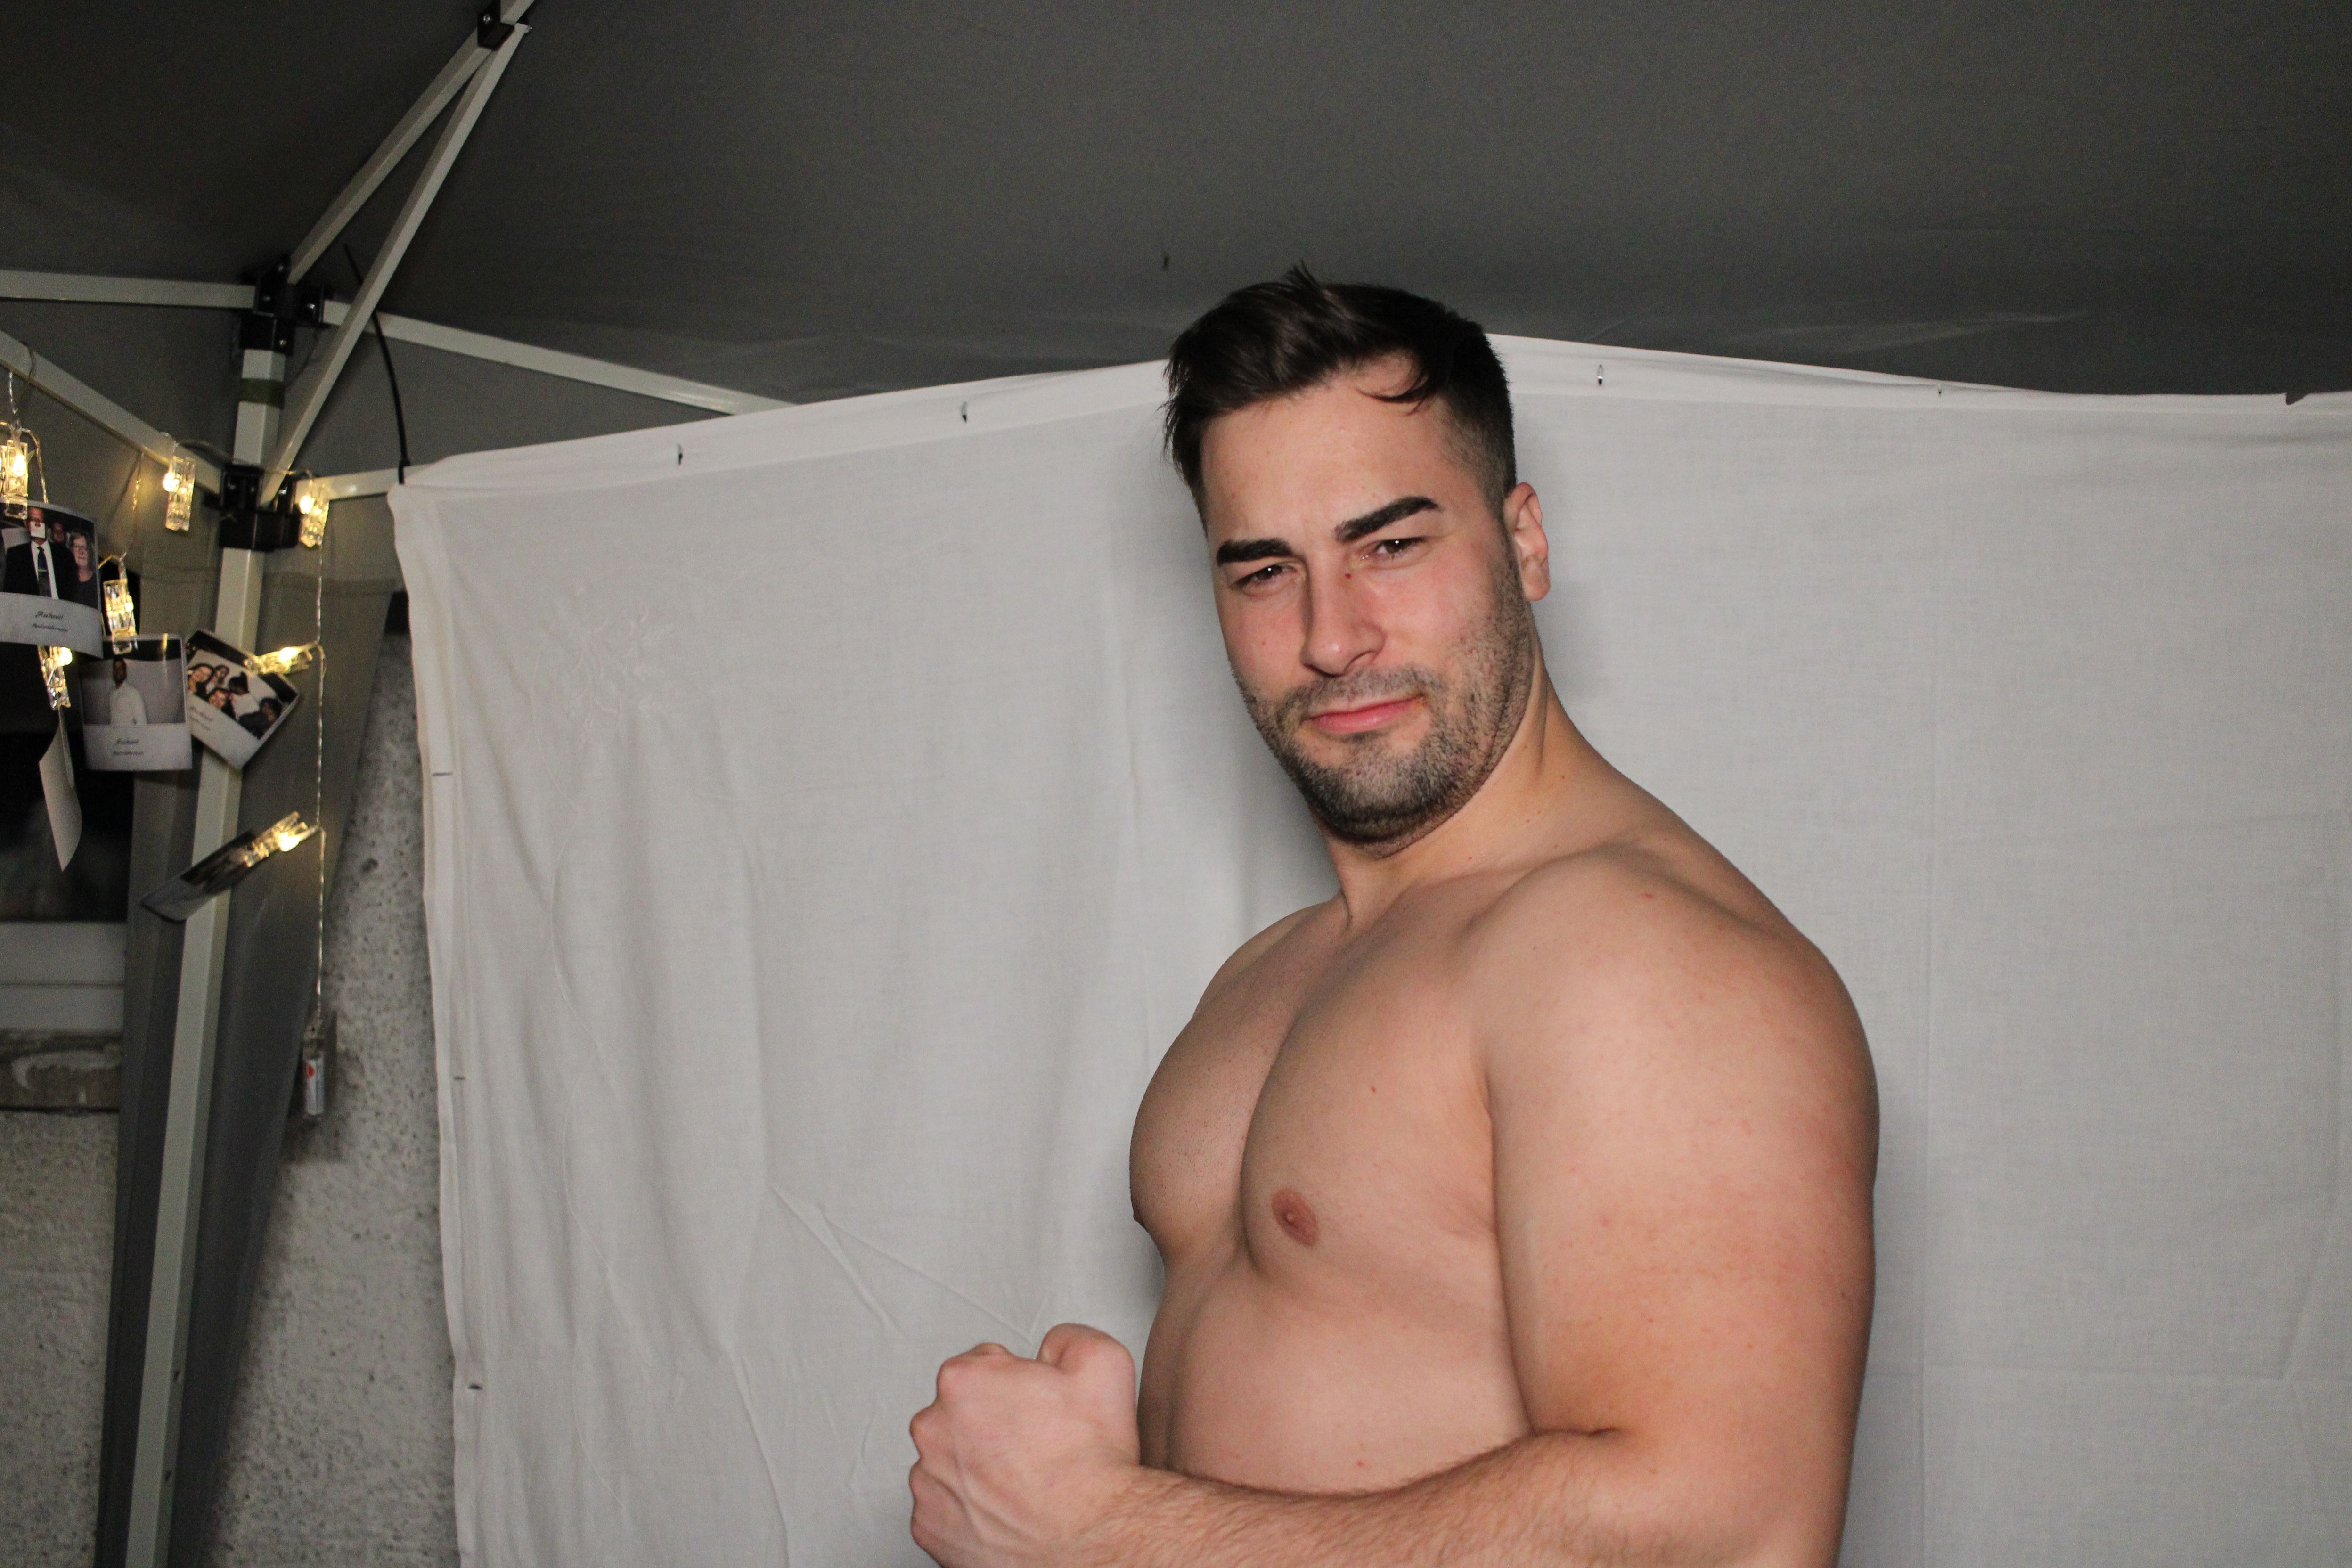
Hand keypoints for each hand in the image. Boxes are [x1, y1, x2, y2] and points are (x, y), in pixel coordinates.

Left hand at [910, 1323, 1144, 1567]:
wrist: (1093, 1540)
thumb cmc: (1092, 1462)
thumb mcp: (1102, 1360)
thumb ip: (1067, 1336)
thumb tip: (1050, 1347)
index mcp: (964, 1381)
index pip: (983, 1364)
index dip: (1019, 1383)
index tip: (1040, 1407)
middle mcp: (932, 1428)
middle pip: (960, 1411)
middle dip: (992, 1421)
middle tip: (1036, 1443)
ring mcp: (926, 1482)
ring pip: (950, 1460)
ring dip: (978, 1465)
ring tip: (1024, 1481)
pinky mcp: (928, 1528)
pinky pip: (945, 1506)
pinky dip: (970, 1508)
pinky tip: (1007, 1509)